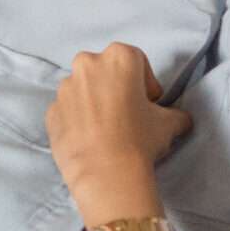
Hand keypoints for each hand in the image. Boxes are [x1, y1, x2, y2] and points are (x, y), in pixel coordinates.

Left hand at [45, 44, 191, 225]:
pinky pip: (68, 111)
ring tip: (108, 130)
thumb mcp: (170, 123)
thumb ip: (174, 113)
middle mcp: (87, 64)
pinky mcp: (51, 112)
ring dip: (95, 102)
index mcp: (118, 57)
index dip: (147, 83)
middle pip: (106, 70)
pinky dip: (78, 120)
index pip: (137, 61)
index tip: (150, 104)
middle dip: (117, 87)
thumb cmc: (140, 139)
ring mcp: (64, 88)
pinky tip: (91, 140)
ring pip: (84, 89)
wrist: (106, 173)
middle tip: (129, 114)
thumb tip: (178, 118)